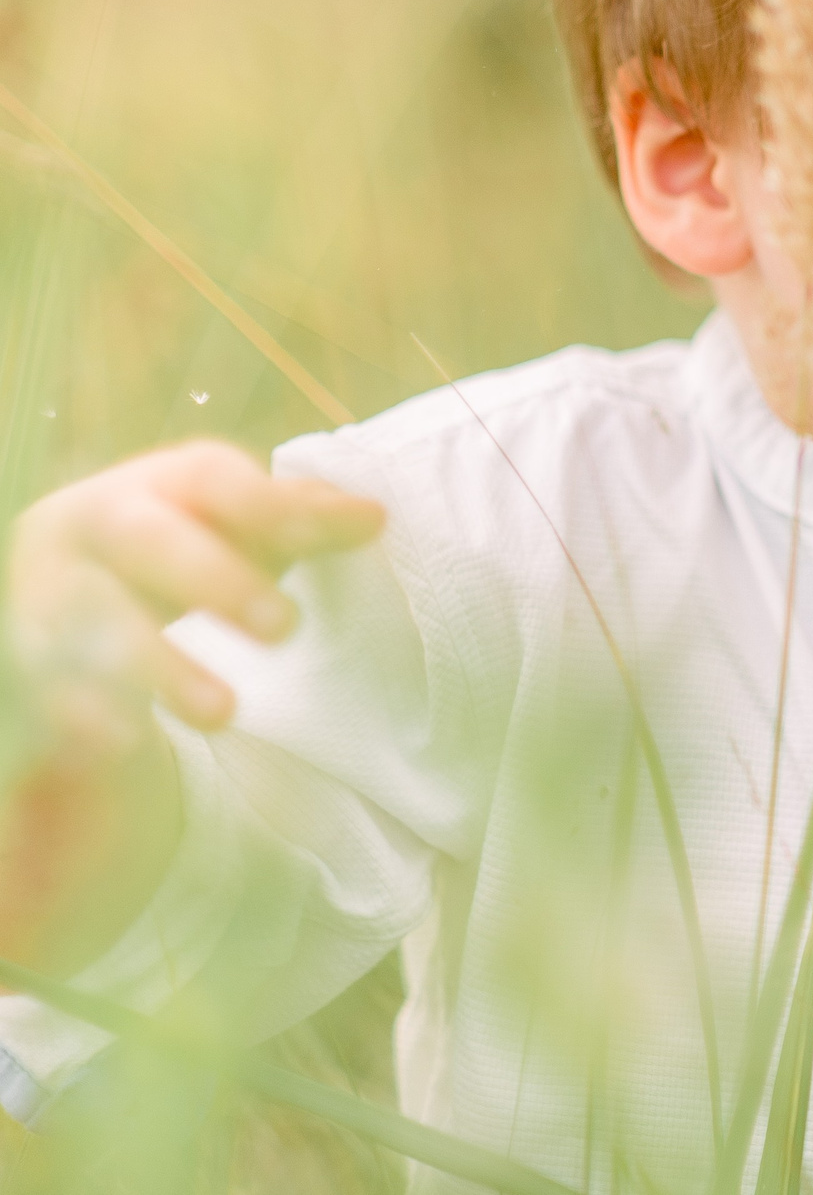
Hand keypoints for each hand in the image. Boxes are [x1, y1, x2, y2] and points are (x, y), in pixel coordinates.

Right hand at [3, 440, 382, 762]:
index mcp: (158, 481)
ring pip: (96, 618)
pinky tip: (124, 739)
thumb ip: (298, 518)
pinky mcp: (25, 653)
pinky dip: (85, 711)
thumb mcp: (238, 526)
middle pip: (146, 541)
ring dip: (160, 667)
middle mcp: (92, 522)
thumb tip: (373, 515)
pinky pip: (49, 682)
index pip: (215, 479)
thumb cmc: (186, 548)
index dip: (278, 505)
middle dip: (216, 581)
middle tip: (285, 630)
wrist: (72, 594)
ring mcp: (48, 586)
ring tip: (224, 711)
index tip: (356, 532)